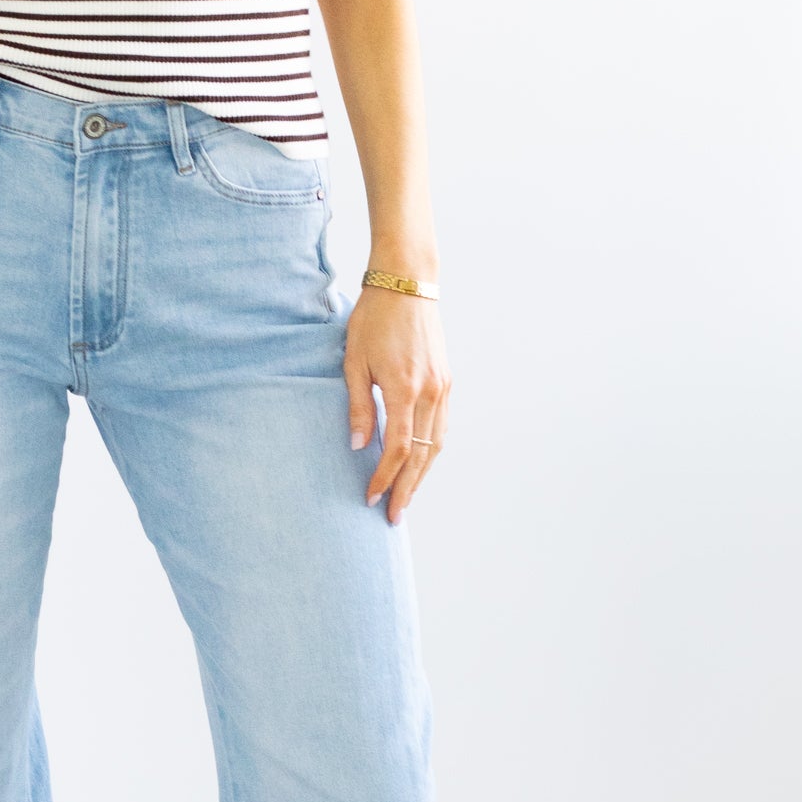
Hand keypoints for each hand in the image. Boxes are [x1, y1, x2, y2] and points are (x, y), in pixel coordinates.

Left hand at [345, 284, 449, 522]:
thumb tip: (357, 446)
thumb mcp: (354, 362)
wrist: (407, 283)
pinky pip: (442, 426)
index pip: (396, 449)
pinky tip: (419, 463)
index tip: (370, 498)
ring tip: (406, 497)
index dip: (384, 478)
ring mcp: (443, 387)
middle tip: (393, 517)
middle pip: (421, 455)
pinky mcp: (446, 381)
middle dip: (406, 488)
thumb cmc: (373, 318)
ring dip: (421, 474)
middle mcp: (431, 392)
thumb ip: (358, 406)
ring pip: (436, 444)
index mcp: (405, 389)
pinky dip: (431, 450)